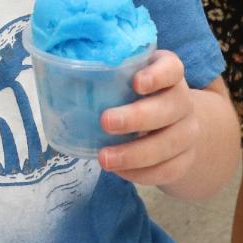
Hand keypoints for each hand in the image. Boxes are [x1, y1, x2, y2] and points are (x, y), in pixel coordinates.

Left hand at [97, 50, 200, 186]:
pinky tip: (119, 171)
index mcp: (167, 74)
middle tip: (105, 122)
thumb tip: (55, 71)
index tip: (136, 82)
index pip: (172, 68)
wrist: (172, 125)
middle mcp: (182, 100)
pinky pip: (169, 169)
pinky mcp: (185, 159)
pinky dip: (142, 174)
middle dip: (138, 117)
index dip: (158, 75)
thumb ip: (101, 73)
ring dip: (136, 153)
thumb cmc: (133, 95)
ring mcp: (187, 131)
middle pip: (171, 107)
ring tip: (104, 158)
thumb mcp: (121, 78)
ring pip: (170, 143)